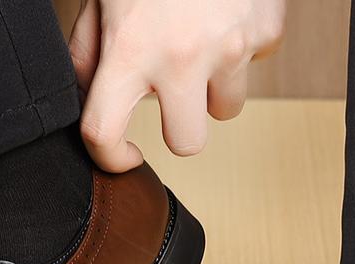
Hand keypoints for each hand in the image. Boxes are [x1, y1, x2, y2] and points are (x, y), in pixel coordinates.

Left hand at [69, 0, 285, 171]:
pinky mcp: (265, 33)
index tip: (125, 156)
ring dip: (214, 84)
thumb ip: (91, 51)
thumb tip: (90, 99)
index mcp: (130, 48)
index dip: (111, 158)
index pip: (105, 131)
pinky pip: (255, 63)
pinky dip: (242, 46)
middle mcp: (181, 57)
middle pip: (188, 143)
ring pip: (226, 107)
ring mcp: (229, 48)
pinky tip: (225, 13)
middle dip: (182, 125)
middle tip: (176, 92)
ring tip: (202, 37)